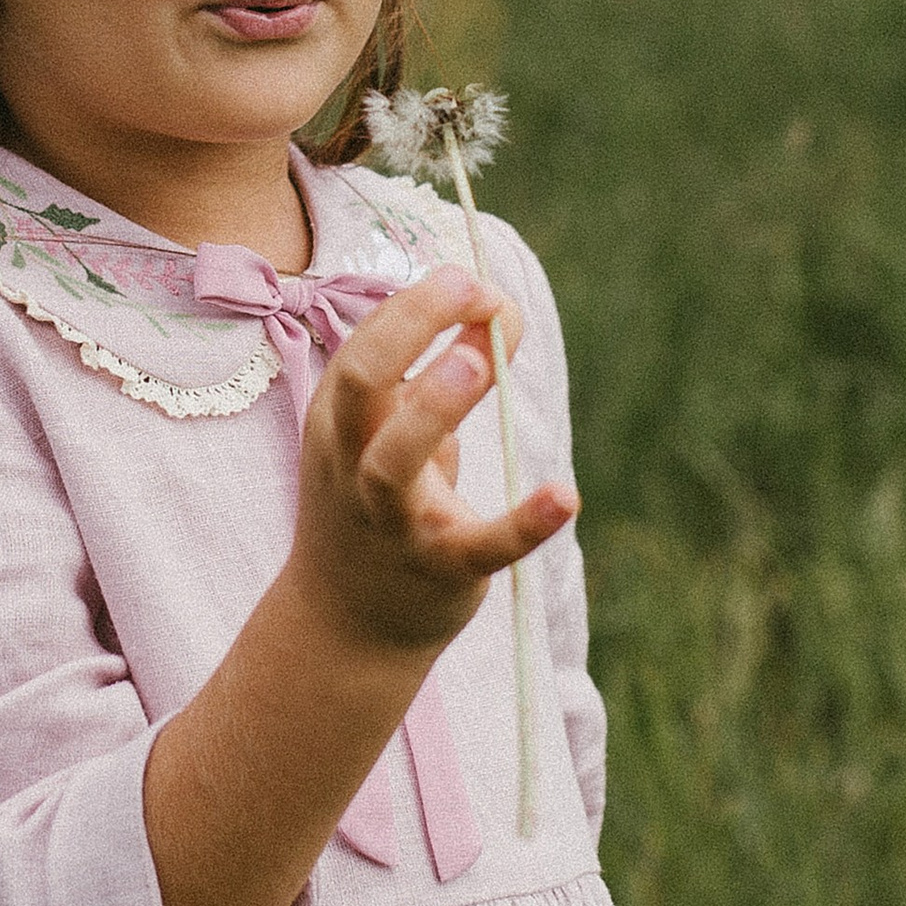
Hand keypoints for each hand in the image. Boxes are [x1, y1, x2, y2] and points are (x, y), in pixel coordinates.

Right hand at [289, 266, 578, 662]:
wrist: (346, 622)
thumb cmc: (378, 502)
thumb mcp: (399, 431)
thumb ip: (449, 366)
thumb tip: (502, 311)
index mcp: (339, 419)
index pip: (369, 342)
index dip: (421, 302)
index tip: (474, 282)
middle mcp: (352, 463)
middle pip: (360, 383)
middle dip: (409, 327)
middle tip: (468, 289)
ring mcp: (391, 519)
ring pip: (395, 462)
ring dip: (433, 408)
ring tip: (478, 364)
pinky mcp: (440, 567)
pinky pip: (480, 545)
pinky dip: (523, 523)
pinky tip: (565, 496)